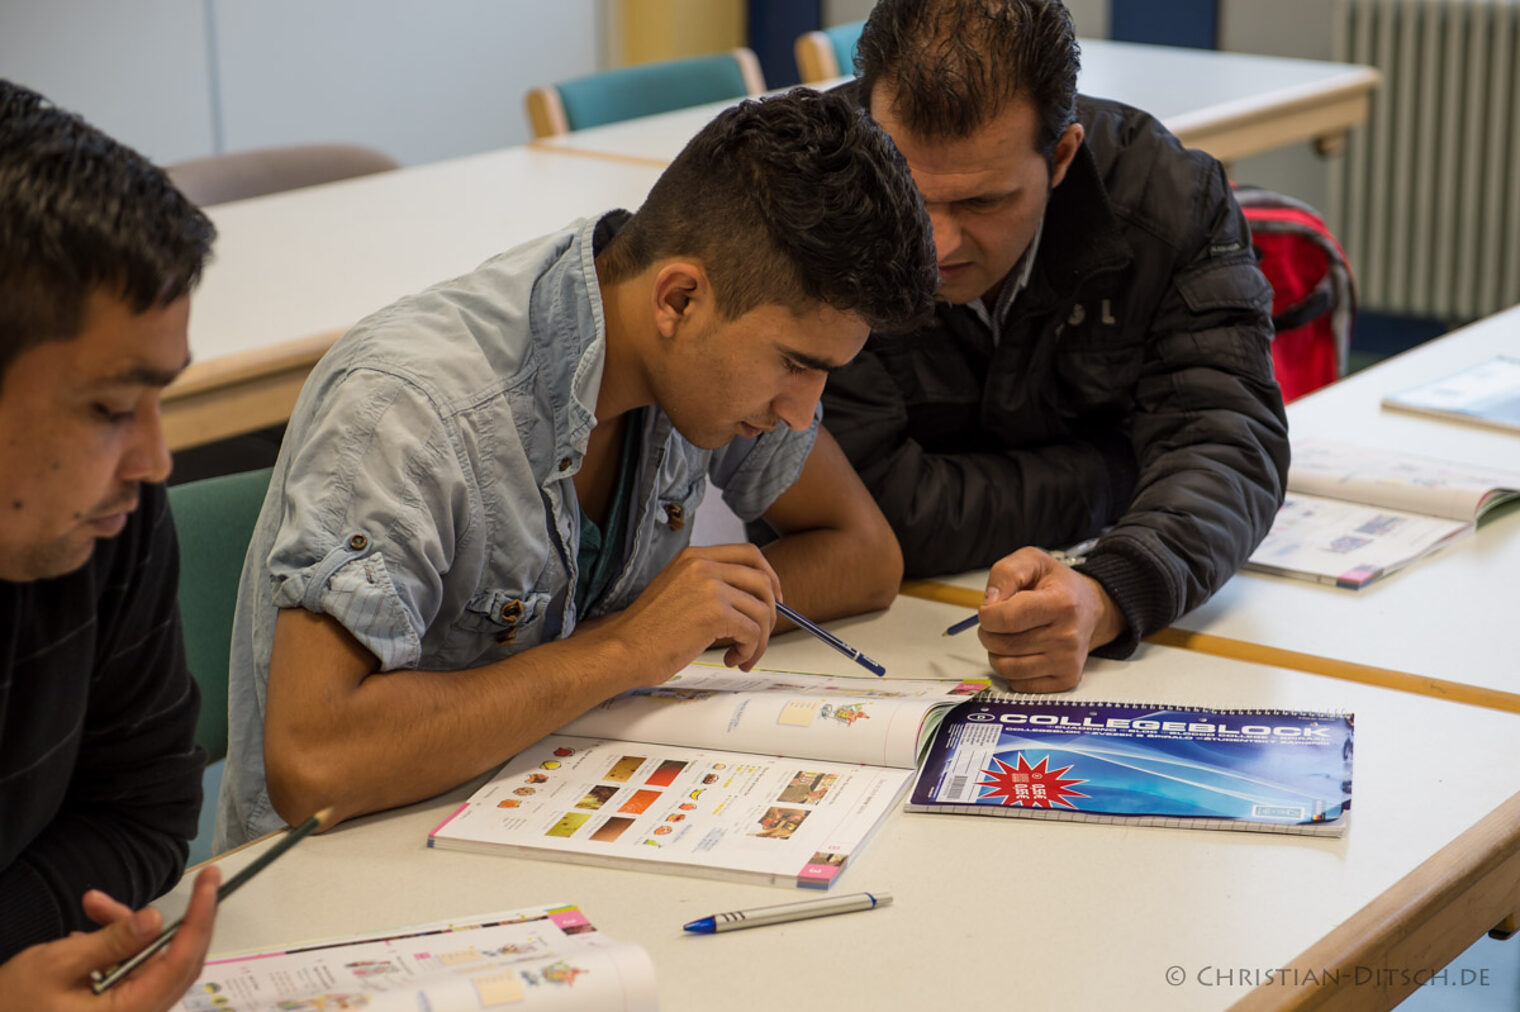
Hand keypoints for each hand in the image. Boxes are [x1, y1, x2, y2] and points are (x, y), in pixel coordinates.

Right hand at [0, 865, 219, 1010]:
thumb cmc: (14, 1002)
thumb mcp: (57, 964)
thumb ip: (111, 942)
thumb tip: (156, 919)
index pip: (180, 963)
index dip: (200, 920)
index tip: (210, 882)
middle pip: (179, 962)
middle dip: (182, 918)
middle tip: (200, 878)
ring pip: (153, 961)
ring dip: (130, 930)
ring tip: (92, 902)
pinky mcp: (119, 1009)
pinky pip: (133, 971)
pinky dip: (119, 947)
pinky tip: (88, 929)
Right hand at [609, 544, 781, 671]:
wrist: (623, 649)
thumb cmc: (647, 631)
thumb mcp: (679, 591)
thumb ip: (710, 586)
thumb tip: (747, 601)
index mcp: (694, 557)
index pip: (749, 554)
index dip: (769, 576)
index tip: (773, 598)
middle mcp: (703, 565)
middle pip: (762, 580)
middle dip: (771, 611)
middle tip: (762, 634)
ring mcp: (710, 587)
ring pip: (762, 609)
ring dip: (759, 639)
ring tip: (741, 656)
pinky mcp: (715, 613)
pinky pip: (752, 631)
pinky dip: (750, 650)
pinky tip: (731, 660)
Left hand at [978, 547, 1124, 691]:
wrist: (1090, 608)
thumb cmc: (1059, 585)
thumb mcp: (1032, 560)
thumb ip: (1006, 573)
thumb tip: (989, 603)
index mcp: (1061, 603)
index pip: (1007, 619)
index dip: (987, 614)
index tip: (990, 609)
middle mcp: (1068, 636)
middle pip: (1002, 644)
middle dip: (988, 632)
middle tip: (998, 622)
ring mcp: (1068, 662)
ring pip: (1006, 668)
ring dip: (997, 652)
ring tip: (1009, 636)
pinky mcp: (1066, 680)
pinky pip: (1018, 683)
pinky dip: (1010, 669)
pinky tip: (1022, 652)